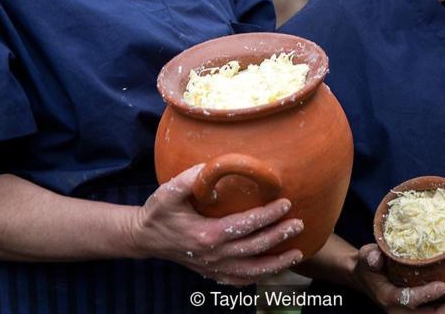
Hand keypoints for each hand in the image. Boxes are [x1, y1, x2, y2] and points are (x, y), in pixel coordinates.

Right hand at [132, 163, 304, 285]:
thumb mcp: (168, 191)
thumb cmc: (158, 212)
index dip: (268, 215)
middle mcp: (214, 255)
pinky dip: (259, 277)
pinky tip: (273, 270)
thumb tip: (210, 165)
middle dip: (279, 236)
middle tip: (299, 224)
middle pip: (254, 247)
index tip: (285, 203)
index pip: (245, 224)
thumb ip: (189, 179)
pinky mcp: (212, 274)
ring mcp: (213, 268)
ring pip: (252, 270)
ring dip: (277, 263)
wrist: (145, 238)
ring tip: (298, 253)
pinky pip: (240, 280)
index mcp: (207, 234)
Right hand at [352, 243, 444, 312]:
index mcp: (389, 298)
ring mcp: (414, 313)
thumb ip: (369, 256)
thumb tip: (375, 256)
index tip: (444, 286)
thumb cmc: (369, 266)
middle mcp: (402, 311)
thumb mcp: (365, 258)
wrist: (368, 279)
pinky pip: (443, 311)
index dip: (426, 295)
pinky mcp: (423, 310)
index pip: (409, 300)